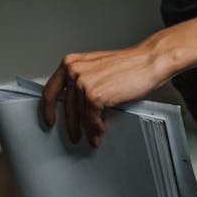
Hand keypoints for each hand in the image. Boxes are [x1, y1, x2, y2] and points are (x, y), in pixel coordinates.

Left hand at [41, 39, 167, 147]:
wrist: (149, 61)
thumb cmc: (129, 64)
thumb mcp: (97, 68)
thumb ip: (82, 80)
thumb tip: (73, 104)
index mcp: (72, 62)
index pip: (50, 89)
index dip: (47, 109)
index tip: (49, 120)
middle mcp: (74, 70)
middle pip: (65, 107)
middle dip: (71, 125)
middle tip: (75, 135)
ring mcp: (83, 82)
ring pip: (78, 116)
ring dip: (86, 129)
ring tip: (93, 135)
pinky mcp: (94, 95)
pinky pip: (90, 120)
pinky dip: (96, 128)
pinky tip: (100, 130)